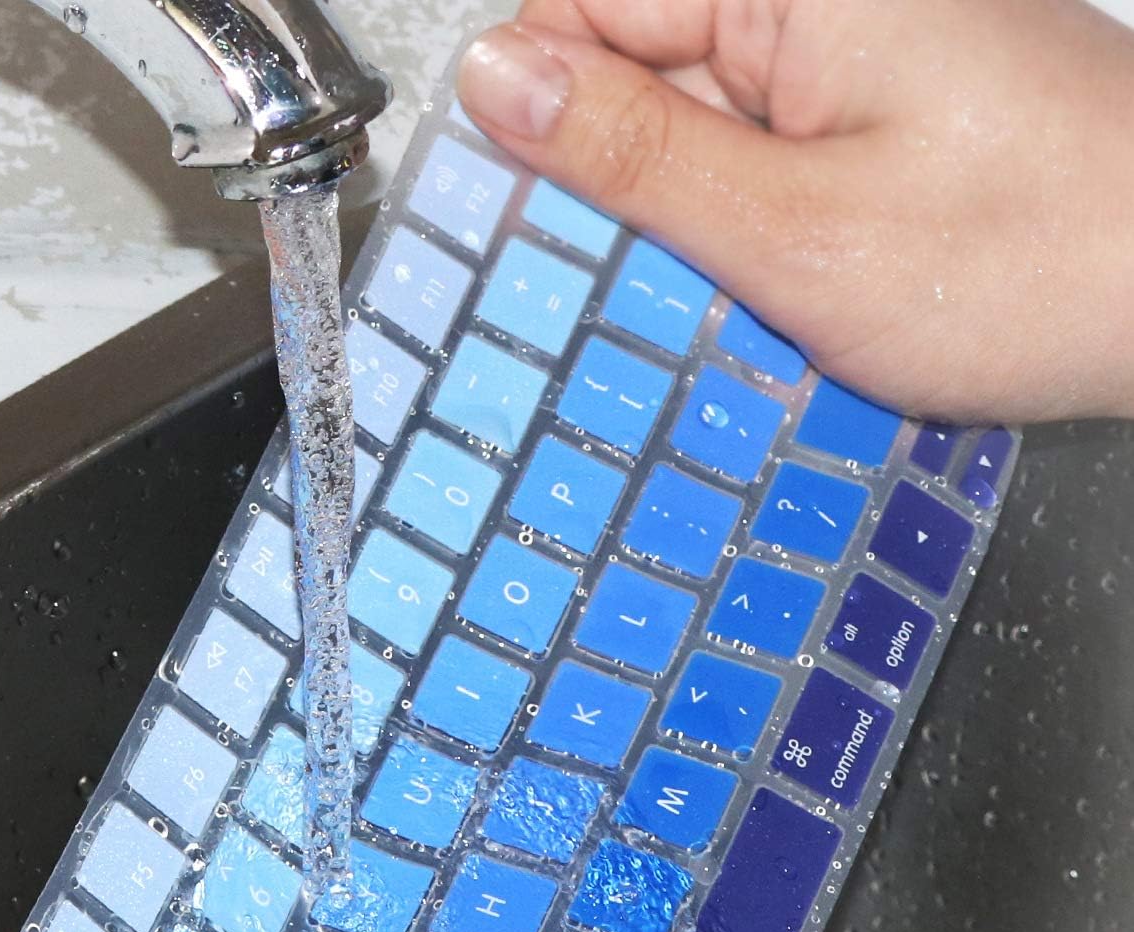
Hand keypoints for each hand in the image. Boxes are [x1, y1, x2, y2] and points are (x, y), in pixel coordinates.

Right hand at [457, 0, 1133, 422]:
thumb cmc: (1029, 262)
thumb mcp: (793, 228)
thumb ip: (634, 153)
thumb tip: (495, 80)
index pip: (579, 5)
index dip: (534, 115)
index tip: (519, 226)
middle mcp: (813, 5)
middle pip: (631, 71)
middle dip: (609, 189)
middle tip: (634, 292)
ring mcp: (843, 66)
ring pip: (687, 137)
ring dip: (675, 232)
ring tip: (713, 309)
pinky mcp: (866, 126)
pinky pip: (751, 171)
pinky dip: (735, 242)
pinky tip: (757, 306)